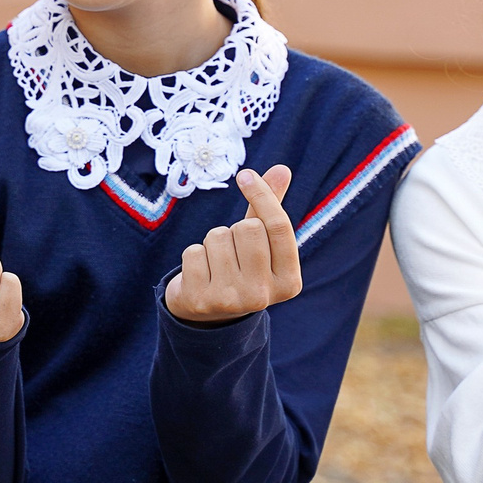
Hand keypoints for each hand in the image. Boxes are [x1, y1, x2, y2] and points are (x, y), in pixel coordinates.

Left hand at [162, 166, 299, 324]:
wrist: (208, 313)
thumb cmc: (241, 268)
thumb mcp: (262, 244)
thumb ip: (270, 209)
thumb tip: (281, 169)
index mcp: (289, 283)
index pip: (278, 227)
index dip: (262, 195)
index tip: (246, 175)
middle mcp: (263, 296)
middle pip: (248, 229)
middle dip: (236, 229)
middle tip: (233, 251)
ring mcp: (231, 301)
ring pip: (218, 237)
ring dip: (213, 242)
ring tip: (216, 263)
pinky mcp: (200, 300)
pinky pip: (193, 251)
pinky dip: (193, 255)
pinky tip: (200, 274)